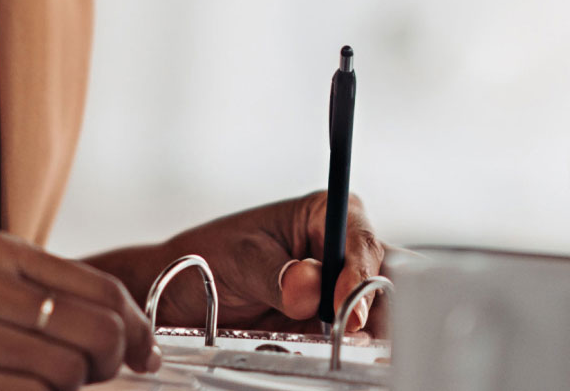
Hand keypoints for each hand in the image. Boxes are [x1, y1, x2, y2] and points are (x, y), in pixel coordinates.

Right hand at [0, 231, 161, 388]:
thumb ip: (54, 286)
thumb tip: (133, 336)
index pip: (97, 289)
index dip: (136, 325)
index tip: (145, 347)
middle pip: (90, 335)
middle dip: (113, 359)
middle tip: (107, 367)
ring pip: (62, 378)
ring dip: (72, 386)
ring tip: (53, 377)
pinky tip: (26, 387)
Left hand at [91, 192, 387, 337]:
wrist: (188, 294)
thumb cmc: (210, 257)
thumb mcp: (238, 258)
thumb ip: (274, 273)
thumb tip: (308, 285)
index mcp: (325, 214)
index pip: (359, 238)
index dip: (359, 270)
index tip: (343, 302)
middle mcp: (341, 250)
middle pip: (382, 278)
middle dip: (372, 305)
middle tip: (351, 331)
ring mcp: (341, 290)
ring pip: (377, 313)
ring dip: (365, 333)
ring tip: (342, 346)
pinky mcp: (334, 326)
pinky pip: (358, 342)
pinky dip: (351, 351)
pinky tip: (336, 355)